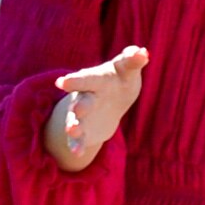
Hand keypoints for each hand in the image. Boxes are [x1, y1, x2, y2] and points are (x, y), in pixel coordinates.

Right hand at [46, 45, 148, 170]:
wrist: (109, 101)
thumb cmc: (119, 80)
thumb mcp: (126, 70)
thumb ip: (132, 60)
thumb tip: (142, 52)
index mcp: (94, 80)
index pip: (86, 79)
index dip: (75, 81)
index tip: (62, 83)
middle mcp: (84, 97)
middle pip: (81, 100)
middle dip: (79, 105)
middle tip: (77, 108)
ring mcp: (82, 114)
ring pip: (75, 120)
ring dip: (73, 125)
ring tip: (72, 130)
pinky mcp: (83, 130)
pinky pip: (78, 138)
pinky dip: (76, 145)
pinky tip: (77, 152)